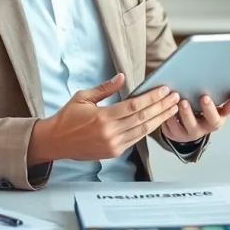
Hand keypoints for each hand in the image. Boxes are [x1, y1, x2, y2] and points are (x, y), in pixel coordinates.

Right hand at [27, 73, 180, 163]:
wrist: (55, 141)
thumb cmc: (67, 118)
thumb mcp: (83, 97)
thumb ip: (105, 88)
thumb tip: (122, 77)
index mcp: (102, 117)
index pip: (134, 106)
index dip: (152, 98)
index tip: (164, 90)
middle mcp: (109, 133)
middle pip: (142, 118)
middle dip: (161, 107)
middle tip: (175, 98)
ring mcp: (112, 145)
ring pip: (142, 131)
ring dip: (160, 119)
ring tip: (173, 109)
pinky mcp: (113, 152)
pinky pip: (135, 139)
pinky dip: (148, 130)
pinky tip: (157, 121)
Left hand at [161, 89, 229, 143]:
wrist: (181, 127)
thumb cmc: (195, 106)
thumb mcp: (204, 101)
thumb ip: (208, 89)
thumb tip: (207, 67)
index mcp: (218, 116)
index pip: (229, 108)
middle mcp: (207, 125)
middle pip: (212, 120)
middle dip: (208, 108)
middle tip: (204, 97)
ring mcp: (192, 132)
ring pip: (191, 125)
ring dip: (186, 113)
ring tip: (181, 101)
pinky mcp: (177, 135)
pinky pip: (173, 129)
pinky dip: (169, 118)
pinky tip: (167, 108)